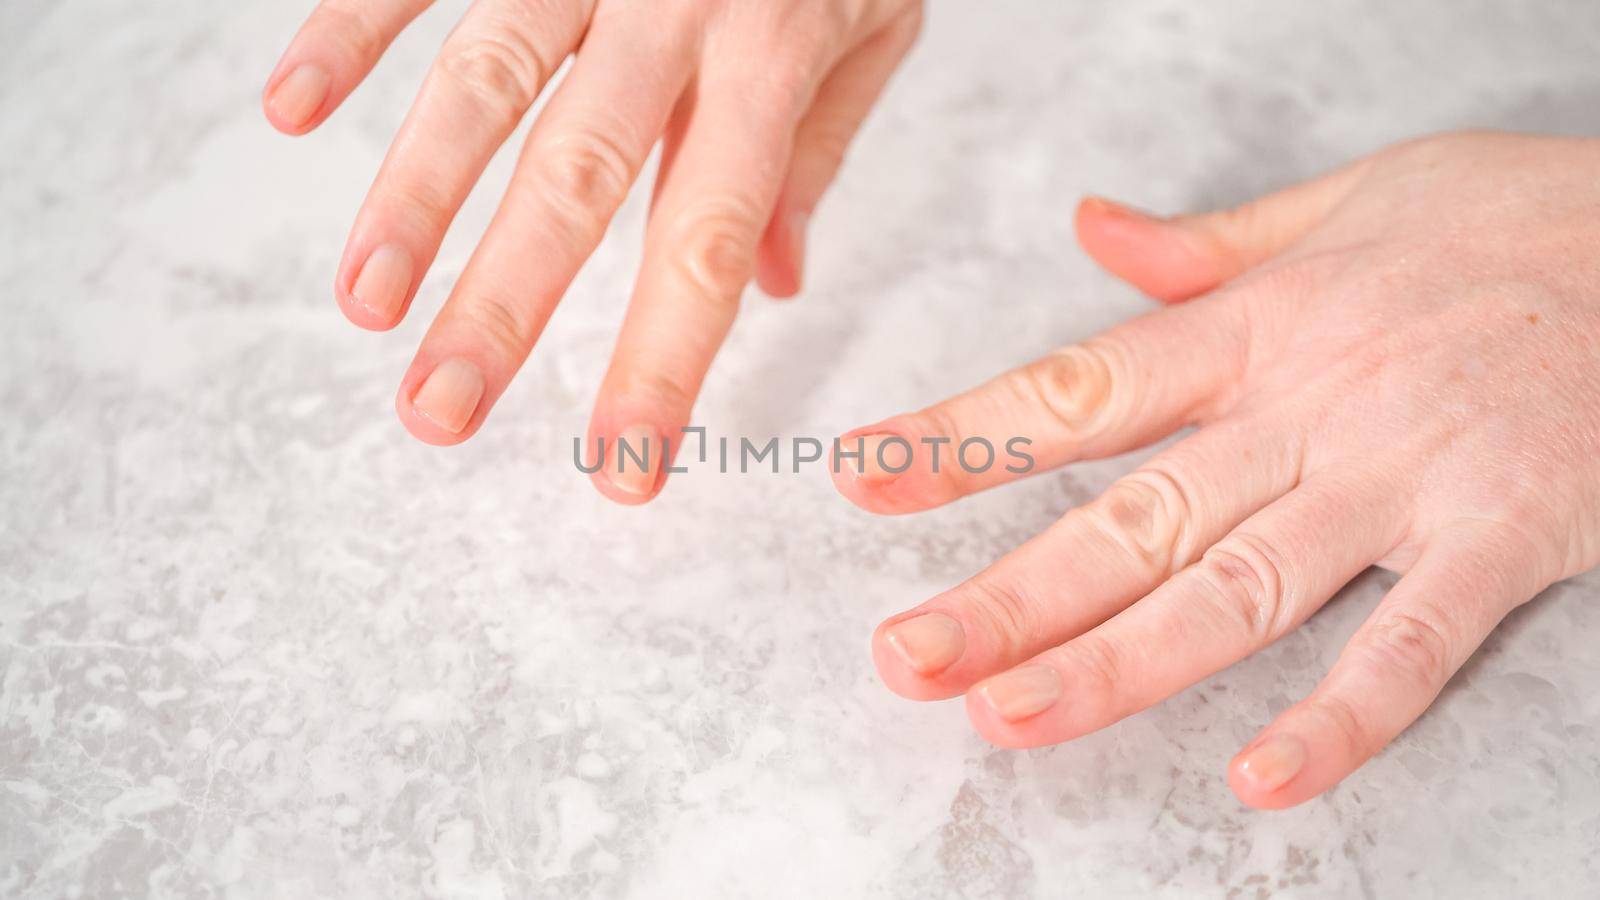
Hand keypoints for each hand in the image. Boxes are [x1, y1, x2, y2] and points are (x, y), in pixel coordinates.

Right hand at [263, 0, 921, 500]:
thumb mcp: (876, 21)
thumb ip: (817, 148)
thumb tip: (779, 288)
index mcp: (773, 50)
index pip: (712, 238)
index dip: (664, 362)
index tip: (622, 473)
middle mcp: (676, 3)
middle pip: (580, 178)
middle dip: (505, 307)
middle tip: (439, 419)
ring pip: (488, 78)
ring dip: (415, 195)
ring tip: (365, 307)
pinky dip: (348, 27)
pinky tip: (288, 109)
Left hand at [833, 131, 1599, 807]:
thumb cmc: (1517, 222)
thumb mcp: (1352, 198)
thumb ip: (1212, 242)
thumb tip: (1091, 231)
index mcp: (1259, 329)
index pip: (1079, 391)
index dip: (964, 438)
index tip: (863, 483)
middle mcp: (1308, 411)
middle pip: (1130, 518)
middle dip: (1011, 592)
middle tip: (907, 658)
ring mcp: (1403, 479)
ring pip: (1237, 589)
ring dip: (1119, 662)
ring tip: (1011, 720)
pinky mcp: (1505, 535)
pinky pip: (1413, 644)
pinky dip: (1345, 718)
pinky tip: (1266, 783)